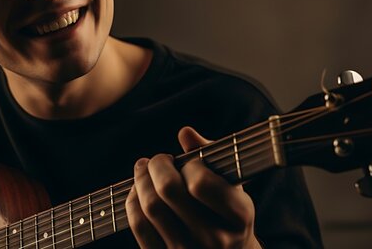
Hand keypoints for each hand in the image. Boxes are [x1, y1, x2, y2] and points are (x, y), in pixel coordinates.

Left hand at [125, 126, 261, 248]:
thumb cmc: (226, 211)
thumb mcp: (231, 185)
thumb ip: (210, 155)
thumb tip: (185, 133)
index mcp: (238, 216)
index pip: (200, 182)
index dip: (189, 164)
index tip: (189, 162)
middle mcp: (215, 239)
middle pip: (168, 190)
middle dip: (158, 165)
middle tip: (158, 159)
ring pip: (151, 206)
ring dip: (141, 180)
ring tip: (144, 169)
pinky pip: (139, 225)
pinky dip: (133, 201)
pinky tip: (138, 191)